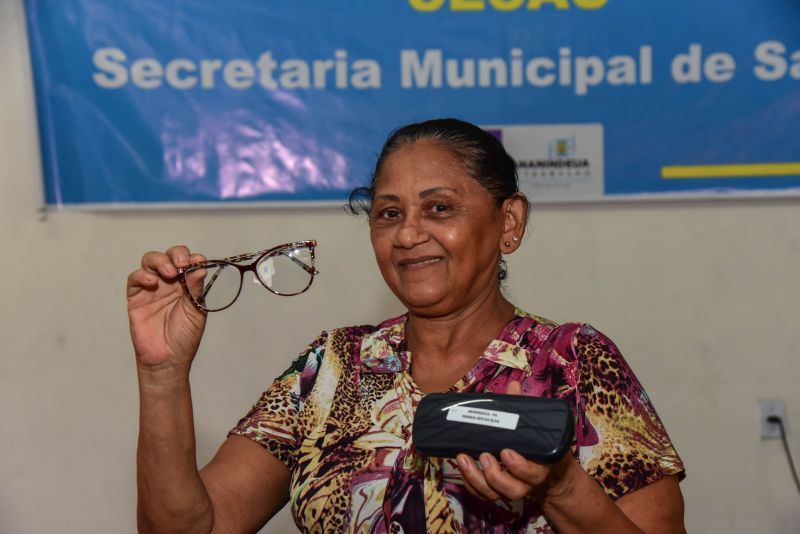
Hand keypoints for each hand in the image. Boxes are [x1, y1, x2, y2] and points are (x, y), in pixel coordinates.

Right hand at [127, 245, 207, 375]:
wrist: (168, 359)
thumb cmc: (184, 337)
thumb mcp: (196, 312)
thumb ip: (195, 289)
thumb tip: (199, 268)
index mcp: (187, 284)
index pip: (188, 261)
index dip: (192, 257)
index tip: (198, 261)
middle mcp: (169, 283)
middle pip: (169, 256)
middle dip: (176, 254)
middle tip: (181, 264)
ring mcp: (152, 288)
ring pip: (150, 262)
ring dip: (160, 261)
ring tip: (169, 273)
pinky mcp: (136, 297)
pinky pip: (134, 279)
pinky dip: (142, 275)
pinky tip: (152, 283)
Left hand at [455, 381, 576, 503]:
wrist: (545, 468)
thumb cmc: (536, 442)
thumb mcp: (533, 426)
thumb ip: (523, 407)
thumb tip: (514, 385)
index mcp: (540, 467)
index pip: (533, 473)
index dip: (519, 467)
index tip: (506, 452)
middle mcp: (526, 483)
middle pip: (513, 490)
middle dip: (495, 475)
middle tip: (484, 455)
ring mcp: (510, 488)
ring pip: (494, 494)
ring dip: (476, 479)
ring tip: (464, 458)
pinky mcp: (495, 490)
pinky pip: (482, 493)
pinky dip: (470, 483)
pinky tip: (461, 466)